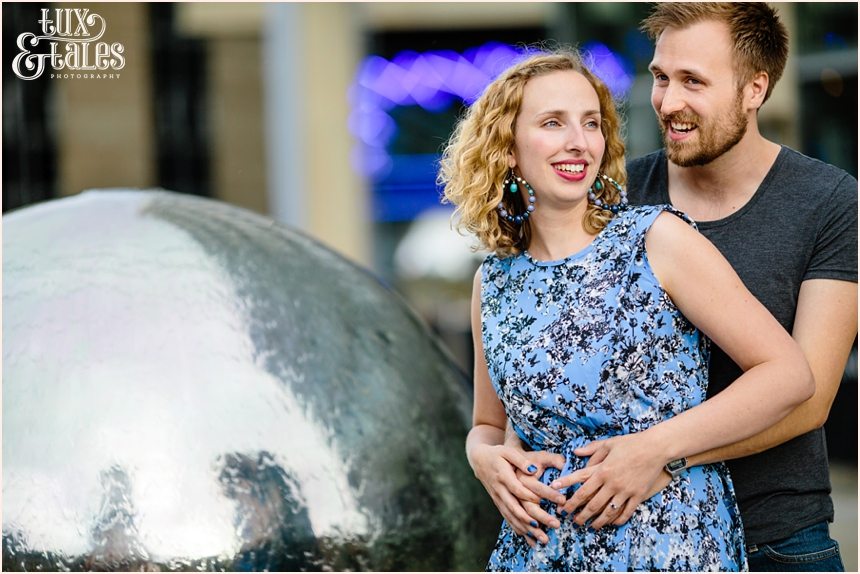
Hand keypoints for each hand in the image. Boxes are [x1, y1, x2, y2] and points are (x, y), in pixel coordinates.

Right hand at [470, 444, 564, 544]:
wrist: (478, 460)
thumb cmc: (497, 454)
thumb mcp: (508, 452)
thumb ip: (521, 460)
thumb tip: (534, 470)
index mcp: (503, 476)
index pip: (518, 489)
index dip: (531, 496)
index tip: (546, 502)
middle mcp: (500, 490)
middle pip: (517, 508)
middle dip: (534, 520)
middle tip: (554, 525)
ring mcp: (498, 499)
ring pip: (512, 517)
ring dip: (528, 529)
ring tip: (544, 539)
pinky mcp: (498, 504)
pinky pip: (508, 519)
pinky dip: (518, 529)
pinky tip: (529, 539)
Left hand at [549, 433, 667, 529]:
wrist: (656, 448)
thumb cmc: (631, 443)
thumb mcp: (609, 443)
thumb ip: (591, 450)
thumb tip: (575, 452)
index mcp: (602, 470)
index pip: (581, 487)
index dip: (569, 498)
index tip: (561, 505)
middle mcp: (612, 483)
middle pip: (592, 504)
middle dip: (581, 514)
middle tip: (573, 520)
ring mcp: (626, 491)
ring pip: (608, 512)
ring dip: (597, 521)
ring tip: (590, 526)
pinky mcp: (638, 495)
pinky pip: (626, 512)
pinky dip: (617, 520)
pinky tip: (611, 523)